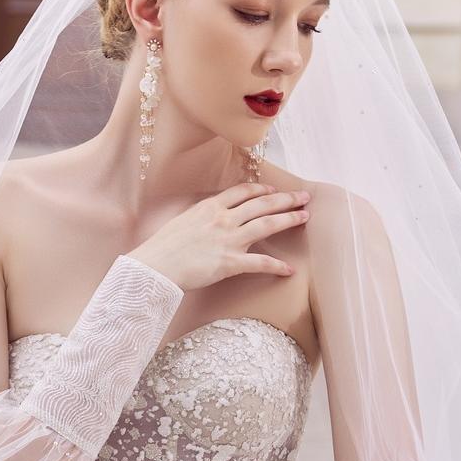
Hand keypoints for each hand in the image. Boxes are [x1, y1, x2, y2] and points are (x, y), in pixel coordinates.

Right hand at [131, 181, 309, 290]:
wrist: (155, 266)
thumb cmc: (161, 249)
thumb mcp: (180, 223)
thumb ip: (198, 219)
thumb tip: (204, 221)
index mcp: (209, 207)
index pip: (242, 192)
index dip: (261, 190)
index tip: (273, 191)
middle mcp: (223, 219)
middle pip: (261, 204)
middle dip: (285, 199)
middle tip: (304, 197)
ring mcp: (228, 239)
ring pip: (266, 224)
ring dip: (288, 219)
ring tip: (305, 217)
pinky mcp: (230, 262)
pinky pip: (260, 263)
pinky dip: (277, 266)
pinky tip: (289, 270)